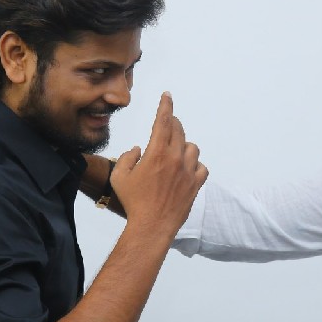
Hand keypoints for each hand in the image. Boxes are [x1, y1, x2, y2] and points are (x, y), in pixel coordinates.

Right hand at [110, 92, 206, 235]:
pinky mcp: (196, 185)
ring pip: (192, 148)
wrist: (152, 226)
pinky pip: (202, 167)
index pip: (163, 121)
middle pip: (179, 131)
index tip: (167, 96)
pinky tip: (187, 169)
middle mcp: (175, 158)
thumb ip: (127, 157)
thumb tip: (138, 149)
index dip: (165, 106)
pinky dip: (195, 165)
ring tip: (175, 151)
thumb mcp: (120, 177)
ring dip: (184, 145)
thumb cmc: (133, 202)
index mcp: (157, 153)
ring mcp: (188, 171)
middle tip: (167, 125)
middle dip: (173, 124)